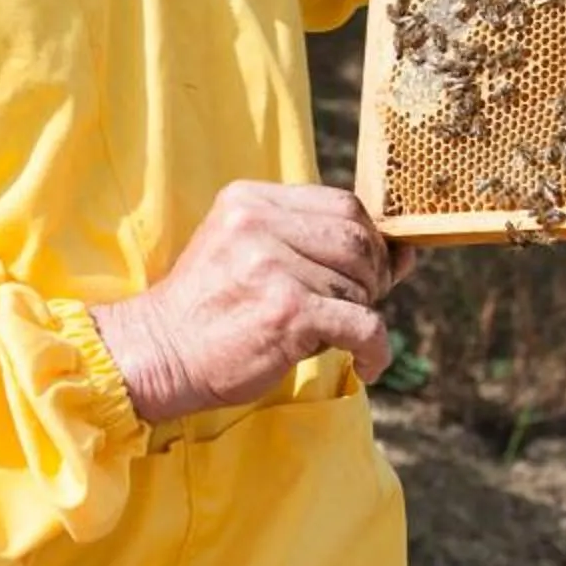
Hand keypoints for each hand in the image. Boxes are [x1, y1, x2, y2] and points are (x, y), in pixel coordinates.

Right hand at [88, 182, 410, 422]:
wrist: (157, 354)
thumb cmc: (209, 311)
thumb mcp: (251, 256)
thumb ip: (321, 247)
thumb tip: (408, 253)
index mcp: (250, 199)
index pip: (343, 204)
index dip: (368, 242)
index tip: (362, 275)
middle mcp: (258, 223)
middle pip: (358, 241)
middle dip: (372, 279)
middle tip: (355, 310)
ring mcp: (271, 266)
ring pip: (359, 287)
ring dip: (359, 318)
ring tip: (329, 337)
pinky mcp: (285, 311)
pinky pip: (363, 325)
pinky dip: (376, 350)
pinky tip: (364, 365)